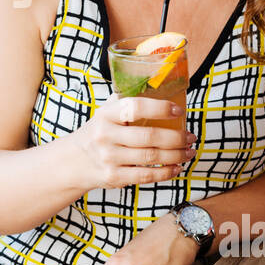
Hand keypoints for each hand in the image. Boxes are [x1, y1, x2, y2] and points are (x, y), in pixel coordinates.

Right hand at [65, 92, 196, 189]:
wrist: (73, 161)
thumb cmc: (97, 133)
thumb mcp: (104, 113)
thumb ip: (125, 102)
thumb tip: (158, 87)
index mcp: (106, 114)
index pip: (136, 107)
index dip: (161, 108)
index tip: (179, 112)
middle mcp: (106, 135)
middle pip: (150, 136)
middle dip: (177, 137)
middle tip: (190, 136)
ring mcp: (110, 158)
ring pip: (152, 157)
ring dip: (177, 155)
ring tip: (189, 151)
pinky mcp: (114, 177)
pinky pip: (146, 176)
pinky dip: (166, 172)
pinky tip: (177, 167)